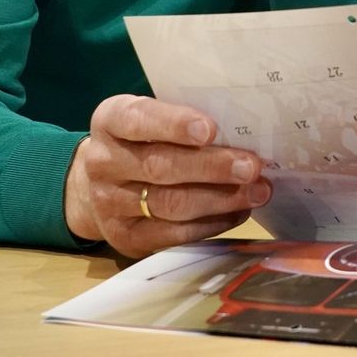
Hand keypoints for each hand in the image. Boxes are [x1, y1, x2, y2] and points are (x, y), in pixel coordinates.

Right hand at [63, 94, 269, 258]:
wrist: (99, 184)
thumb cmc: (143, 141)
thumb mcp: (152, 119)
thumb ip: (185, 121)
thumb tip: (242, 132)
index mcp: (110, 120)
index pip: (139, 119)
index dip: (174, 124)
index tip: (210, 129)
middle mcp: (103, 162)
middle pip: (161, 167)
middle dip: (212, 167)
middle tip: (251, 167)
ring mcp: (110, 204)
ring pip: (170, 204)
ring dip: (220, 199)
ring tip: (257, 192)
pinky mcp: (124, 238)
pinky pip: (173, 235)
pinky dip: (211, 224)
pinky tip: (237, 212)